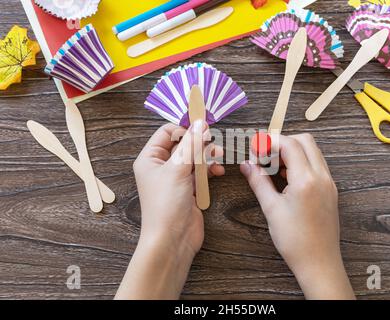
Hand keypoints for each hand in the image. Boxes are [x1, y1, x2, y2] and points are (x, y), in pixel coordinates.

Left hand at [116, 121, 223, 299]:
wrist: (171, 240)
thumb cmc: (166, 204)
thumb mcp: (178, 168)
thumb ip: (191, 144)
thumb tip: (201, 122)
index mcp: (150, 158)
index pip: (167, 132)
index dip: (185, 129)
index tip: (204, 128)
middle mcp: (161, 167)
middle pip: (183, 145)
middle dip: (199, 143)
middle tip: (214, 143)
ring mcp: (175, 179)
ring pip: (194, 159)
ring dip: (207, 156)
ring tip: (219, 157)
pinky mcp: (188, 190)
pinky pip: (200, 173)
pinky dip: (209, 170)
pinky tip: (218, 171)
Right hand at [240, 133, 353, 299]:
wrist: (319, 263)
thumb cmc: (295, 240)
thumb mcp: (271, 209)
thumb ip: (258, 182)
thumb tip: (246, 165)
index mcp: (306, 180)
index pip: (289, 144)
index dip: (269, 142)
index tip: (255, 150)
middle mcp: (322, 177)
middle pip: (305, 141)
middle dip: (282, 142)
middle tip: (264, 157)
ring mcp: (329, 183)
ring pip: (312, 151)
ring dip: (292, 152)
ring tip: (273, 169)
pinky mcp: (330, 190)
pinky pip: (317, 165)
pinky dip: (301, 162)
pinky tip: (286, 178)